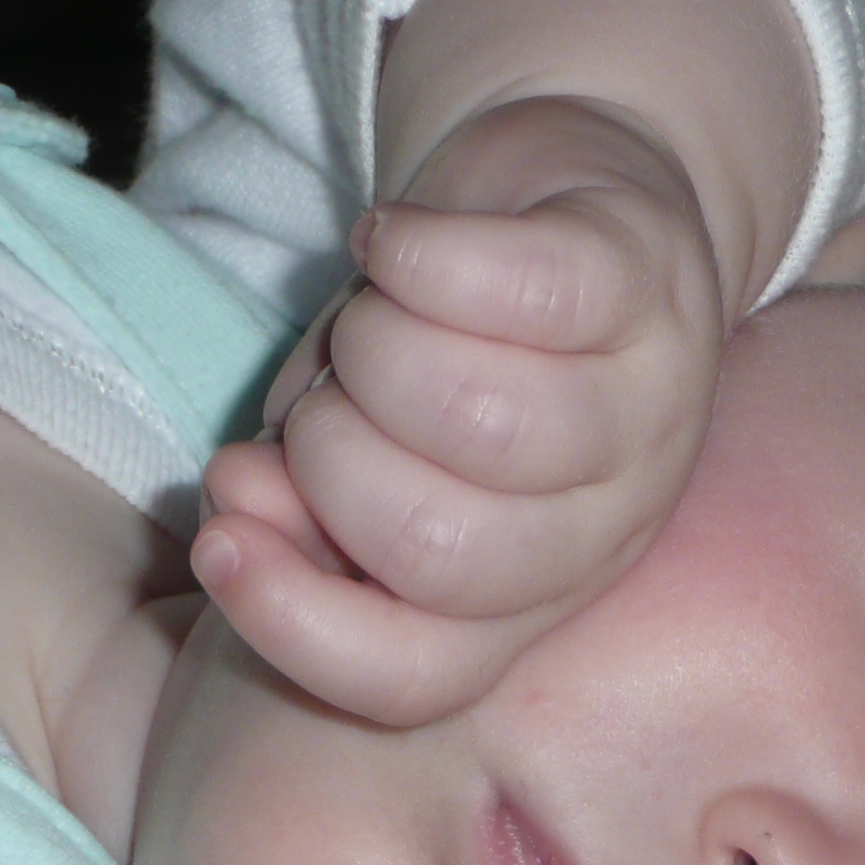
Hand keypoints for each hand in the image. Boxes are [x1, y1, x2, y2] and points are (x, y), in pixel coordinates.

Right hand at [196, 95, 730, 727]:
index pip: (418, 675)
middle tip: (333, 394)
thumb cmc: (444, 336)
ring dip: (376, 349)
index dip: (295, 626)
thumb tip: (238, 504)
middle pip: (441, 554)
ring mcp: (645, 405)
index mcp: (526, 599)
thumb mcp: (353, 439)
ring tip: (375, 312)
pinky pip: (525, 286)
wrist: (565, 189)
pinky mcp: (646, 277)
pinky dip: (422, 254)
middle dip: (330, 461)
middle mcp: (605, 526)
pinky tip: (395, 240)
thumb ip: (294, 496)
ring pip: (485, 420)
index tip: (218, 538)